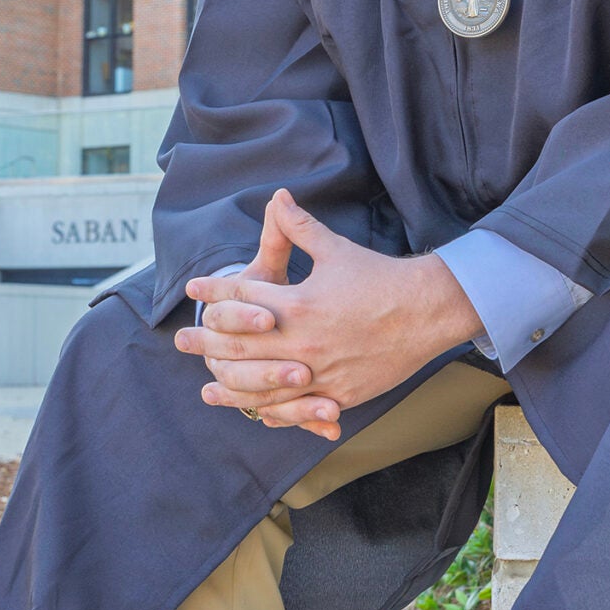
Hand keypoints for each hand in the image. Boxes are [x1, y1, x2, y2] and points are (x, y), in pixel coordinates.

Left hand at [179, 190, 480, 439]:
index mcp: (299, 304)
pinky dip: (273, 411)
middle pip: (242, 346)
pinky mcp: (340, 394)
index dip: (214, 294)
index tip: (193, 290)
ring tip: (206, 388)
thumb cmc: (380, 278)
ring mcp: (321, 372)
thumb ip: (299, 228)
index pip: (242, 300)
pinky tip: (255, 411)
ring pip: (264, 385)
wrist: (427, 311)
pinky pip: (298, 408)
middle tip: (181, 341)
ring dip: (230, 387)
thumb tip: (277, 197)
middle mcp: (304, 341)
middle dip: (207, 343)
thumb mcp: (335, 249)